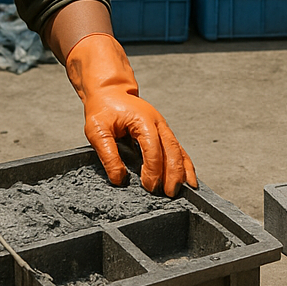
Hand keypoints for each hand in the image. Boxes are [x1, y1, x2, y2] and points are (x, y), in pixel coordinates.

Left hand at [66, 33, 196, 195]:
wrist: (110, 92)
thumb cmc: (103, 109)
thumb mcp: (97, 130)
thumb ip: (108, 154)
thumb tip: (119, 179)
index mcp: (143, 120)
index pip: (153, 148)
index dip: (153, 169)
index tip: (148, 187)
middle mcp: (158, 123)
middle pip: (172, 149)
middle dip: (174, 173)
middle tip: (170, 193)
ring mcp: (163, 127)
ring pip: (178, 149)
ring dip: (183, 169)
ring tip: (186, 189)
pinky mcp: (162, 132)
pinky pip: (178, 149)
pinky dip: (185, 163)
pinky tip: (189, 177)